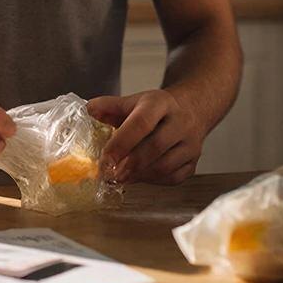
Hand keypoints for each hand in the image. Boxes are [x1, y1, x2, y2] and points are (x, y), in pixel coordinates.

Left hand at [87, 89, 202, 185]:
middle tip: (111, 174)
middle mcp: (180, 122)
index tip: (105, 159)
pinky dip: (153, 181)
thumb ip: (110, 106)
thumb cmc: (158, 109)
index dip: (122, 143)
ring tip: (121, 177)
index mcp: (160, 103)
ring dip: (140, 176)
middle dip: (129, 164)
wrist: (192, 109)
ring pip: (165, 166)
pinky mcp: (194, 161)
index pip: (142, 123)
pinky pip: (173, 177)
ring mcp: (190, 143)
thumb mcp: (134, 100)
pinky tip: (139, 177)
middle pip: (155, 147)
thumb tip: (89, 110)